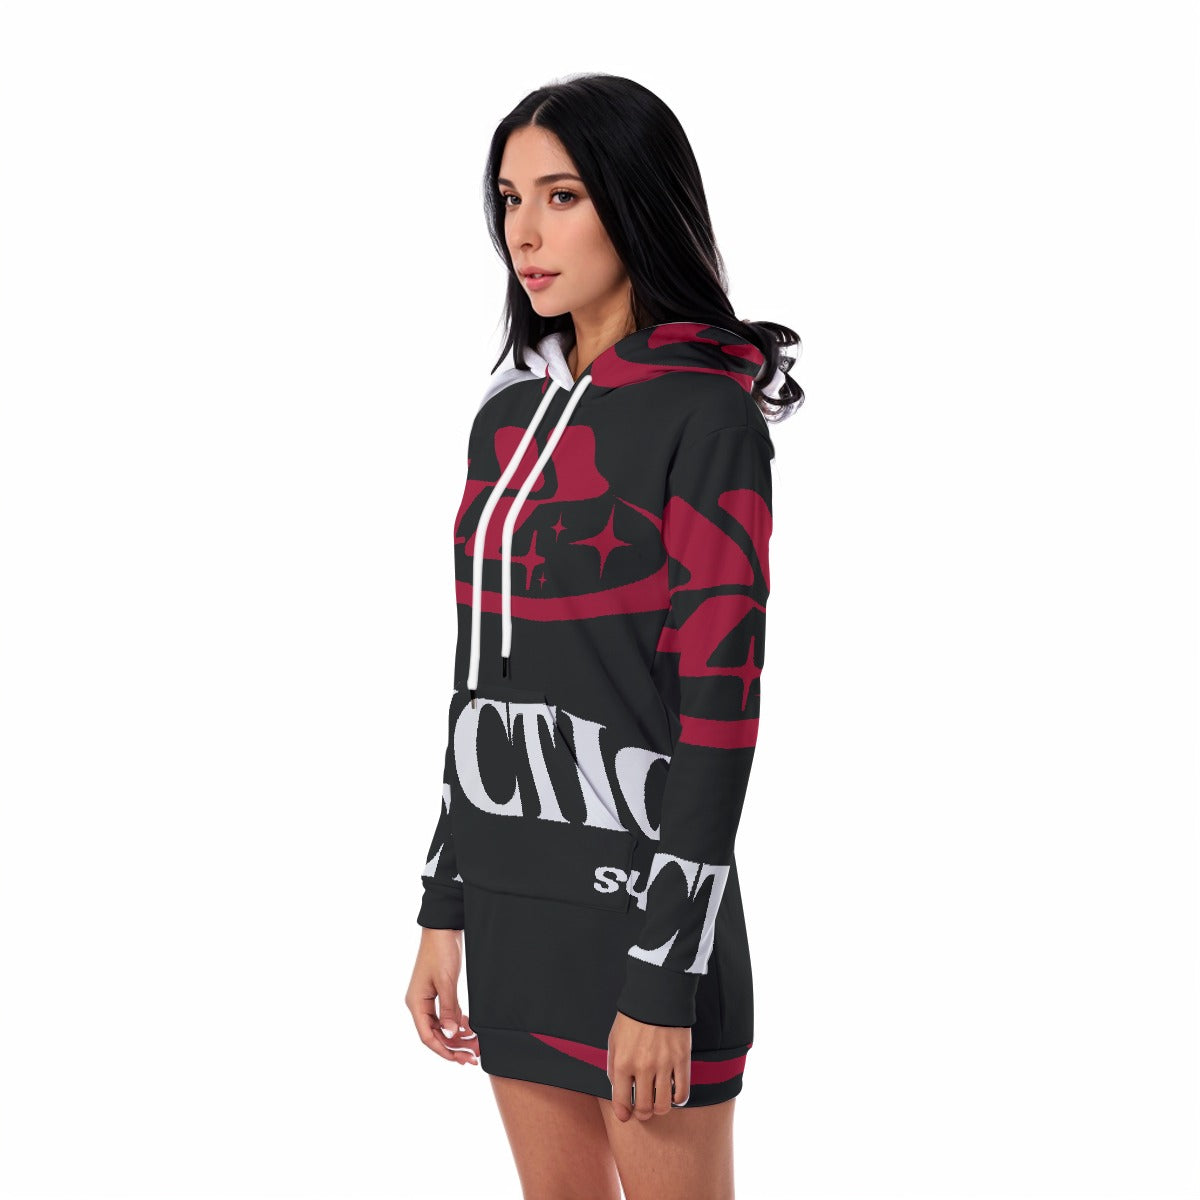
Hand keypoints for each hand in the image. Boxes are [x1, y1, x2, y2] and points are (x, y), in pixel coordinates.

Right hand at [406, 927, 477, 1065]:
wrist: (442, 928)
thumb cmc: (440, 951)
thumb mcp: (446, 981)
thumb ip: (449, 1008)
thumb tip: (452, 1034)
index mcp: (416, 1003)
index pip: (428, 1037)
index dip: (444, 1051)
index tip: (461, 1059)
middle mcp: (420, 1004)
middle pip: (436, 1035)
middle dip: (454, 1047)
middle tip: (473, 1057)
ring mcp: (429, 999)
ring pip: (443, 1026)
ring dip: (458, 1037)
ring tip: (476, 1045)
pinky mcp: (438, 993)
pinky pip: (446, 1015)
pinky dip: (458, 1023)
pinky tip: (470, 1028)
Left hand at [606, 1009, 690, 1119]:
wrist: (656, 996)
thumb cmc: (633, 1018)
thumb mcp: (614, 1040)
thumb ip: (613, 1067)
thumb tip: (617, 1090)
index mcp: (623, 1063)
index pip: (621, 1102)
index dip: (623, 1114)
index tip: (626, 1116)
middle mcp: (643, 1068)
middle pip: (644, 1108)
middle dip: (642, 1113)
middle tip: (643, 1109)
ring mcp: (664, 1065)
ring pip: (663, 1105)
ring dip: (659, 1108)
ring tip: (658, 1101)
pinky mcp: (682, 1060)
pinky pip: (682, 1092)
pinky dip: (677, 1099)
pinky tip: (673, 1092)